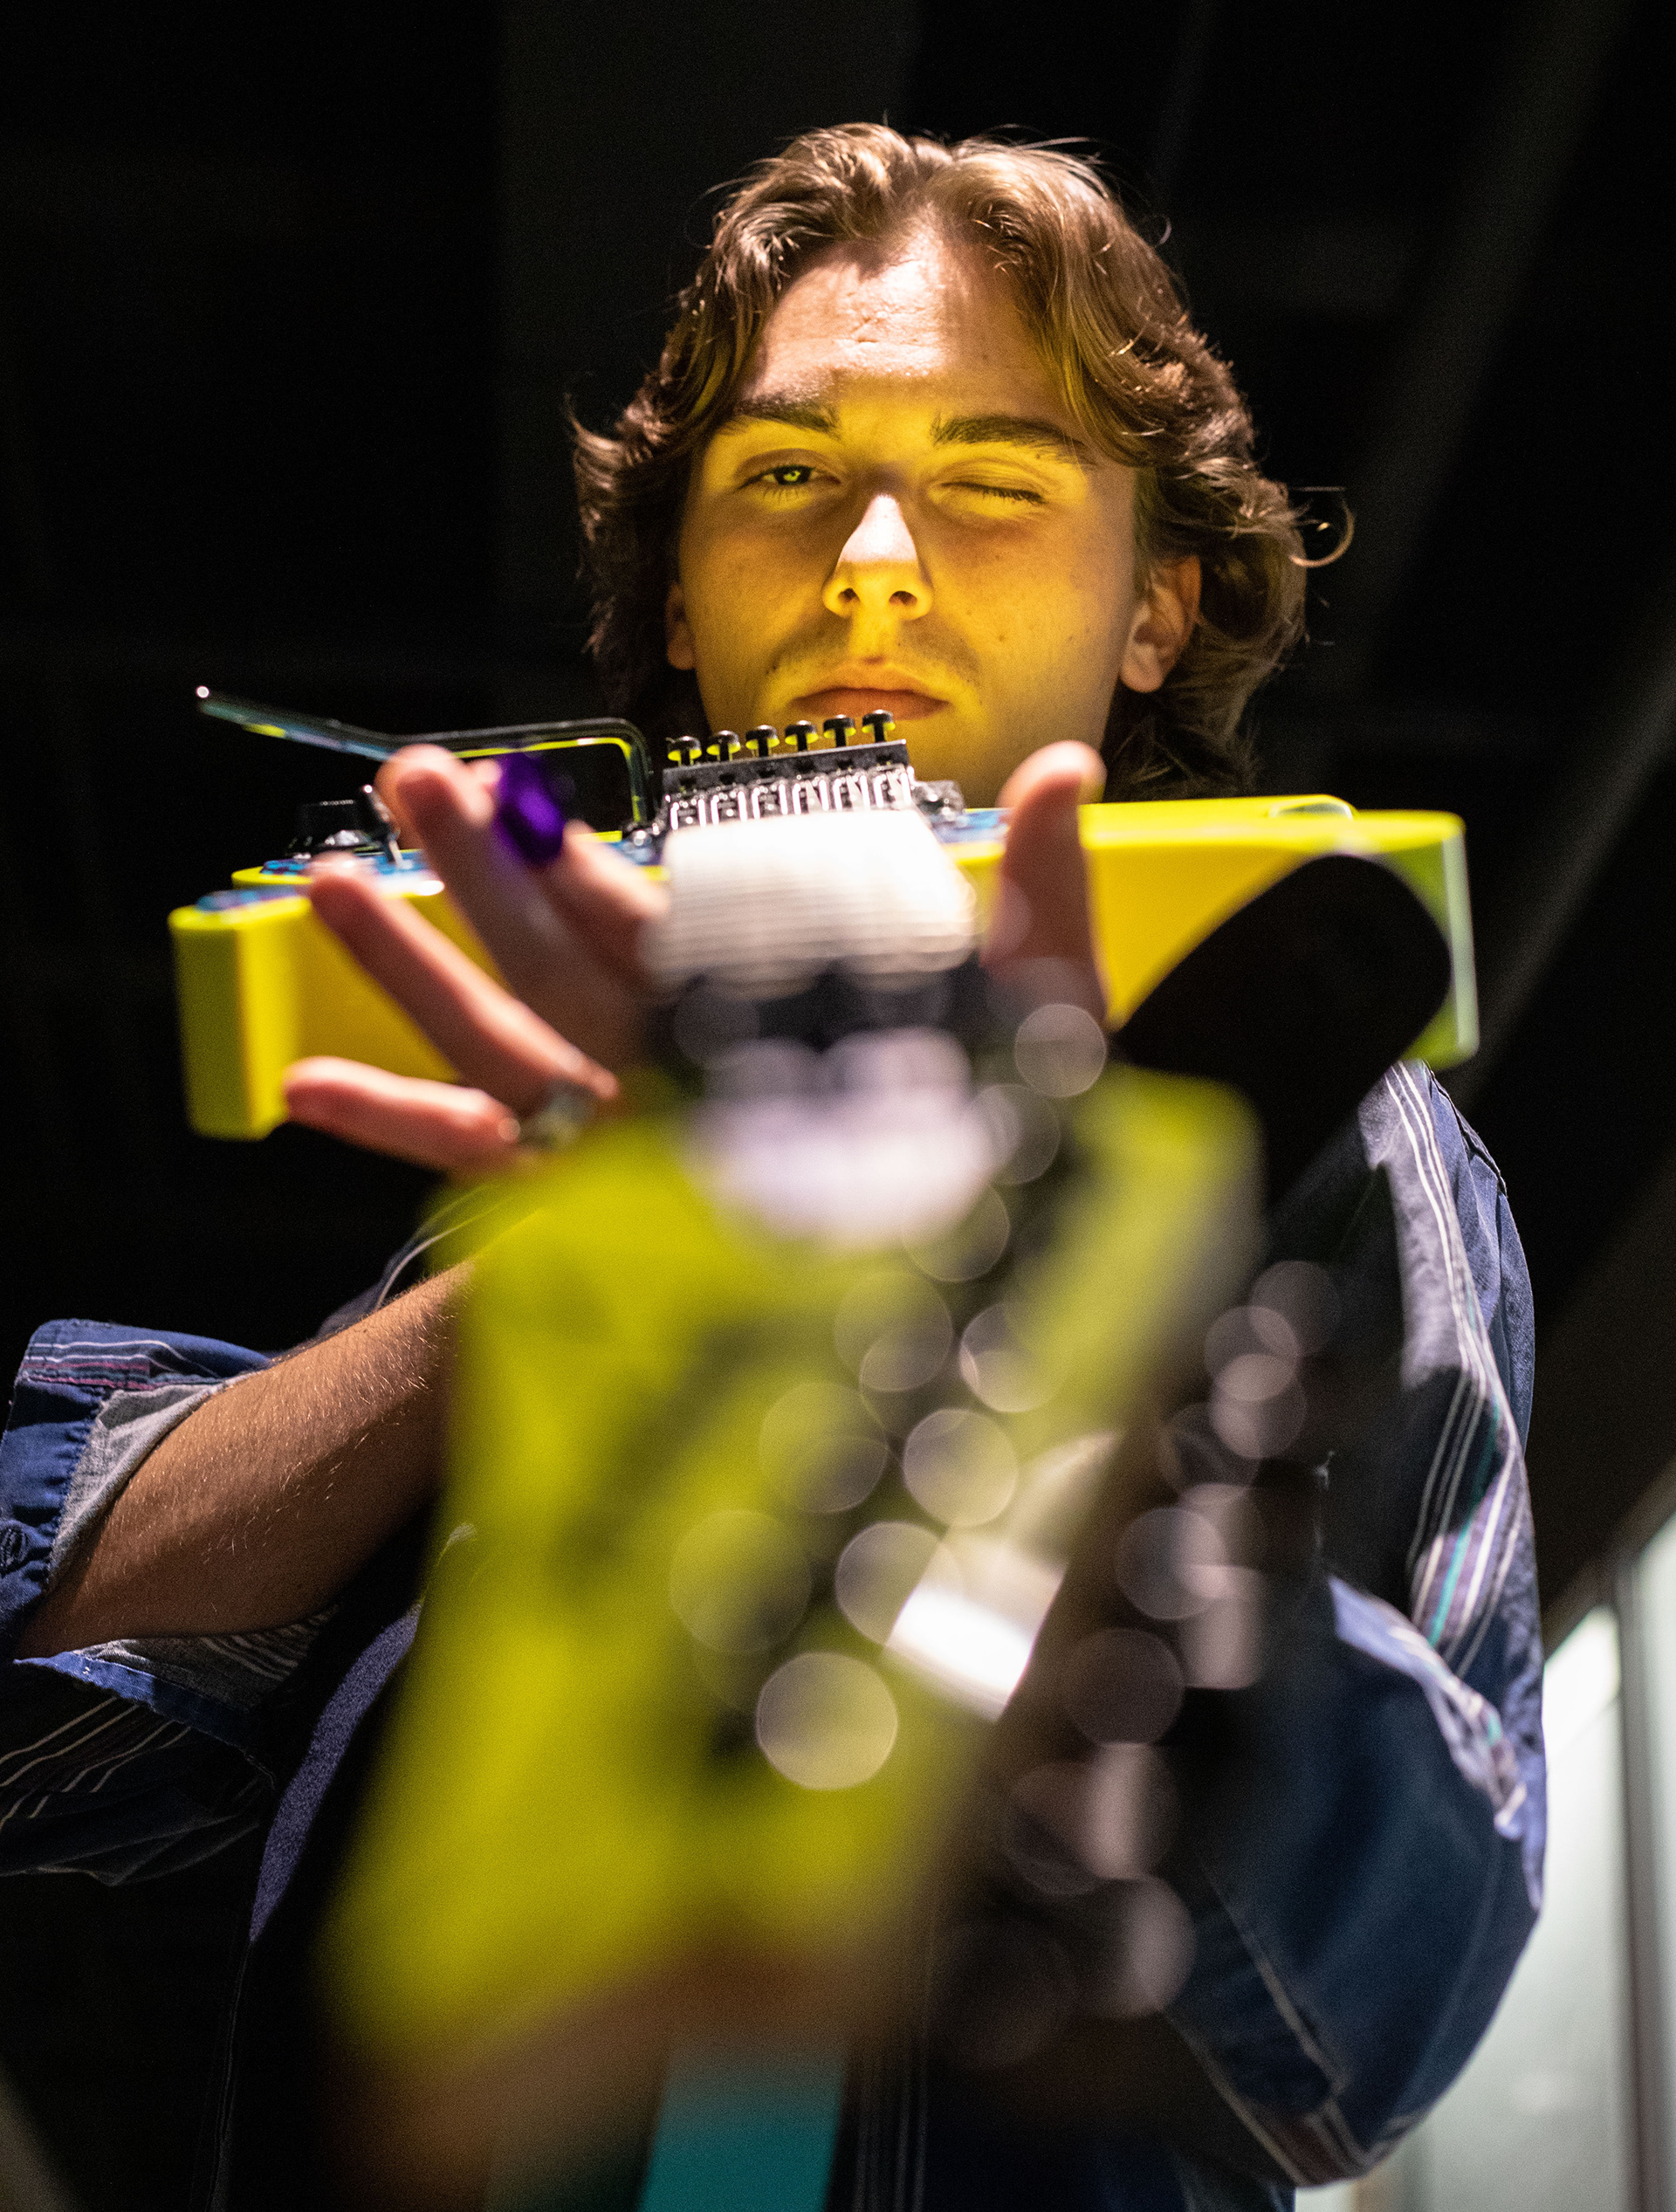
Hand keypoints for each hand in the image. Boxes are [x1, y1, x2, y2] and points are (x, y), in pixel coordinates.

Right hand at [284, 740, 1107, 1172]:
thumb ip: (1045, 882)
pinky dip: (398, 1128)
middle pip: (552, 948)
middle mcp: (680, 1059)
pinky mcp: (606, 1208)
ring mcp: (634, 1134)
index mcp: (762, 998)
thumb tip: (1068, 764)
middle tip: (401, 776)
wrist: (1008, 1286)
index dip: (571, 849)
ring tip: (327, 881)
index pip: (648, 910)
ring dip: (413, 969)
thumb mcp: (1043, 1004)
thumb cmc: (1030, 1146)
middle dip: (472, 869)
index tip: (498, 782)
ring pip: (501, 1035)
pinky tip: (309, 1089)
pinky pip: (484, 1162)